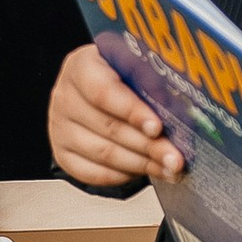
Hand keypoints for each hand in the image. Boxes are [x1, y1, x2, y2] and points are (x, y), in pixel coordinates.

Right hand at [48, 42, 181, 185]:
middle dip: (148, 146)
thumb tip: (181, 106)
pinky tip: (146, 172)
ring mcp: (60, 128)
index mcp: (82, 67)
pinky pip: (95, 173)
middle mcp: (66, 97)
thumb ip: (149, 80)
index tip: (158, 127)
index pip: (102, 91)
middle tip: (175, 157)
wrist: (95, 90)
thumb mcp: (132, 66)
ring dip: (142, 164)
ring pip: (104, 154)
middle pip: (108, 127)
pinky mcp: (63, 154)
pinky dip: (124, 176)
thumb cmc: (119, 77)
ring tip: (170, 168)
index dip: (131, 111)